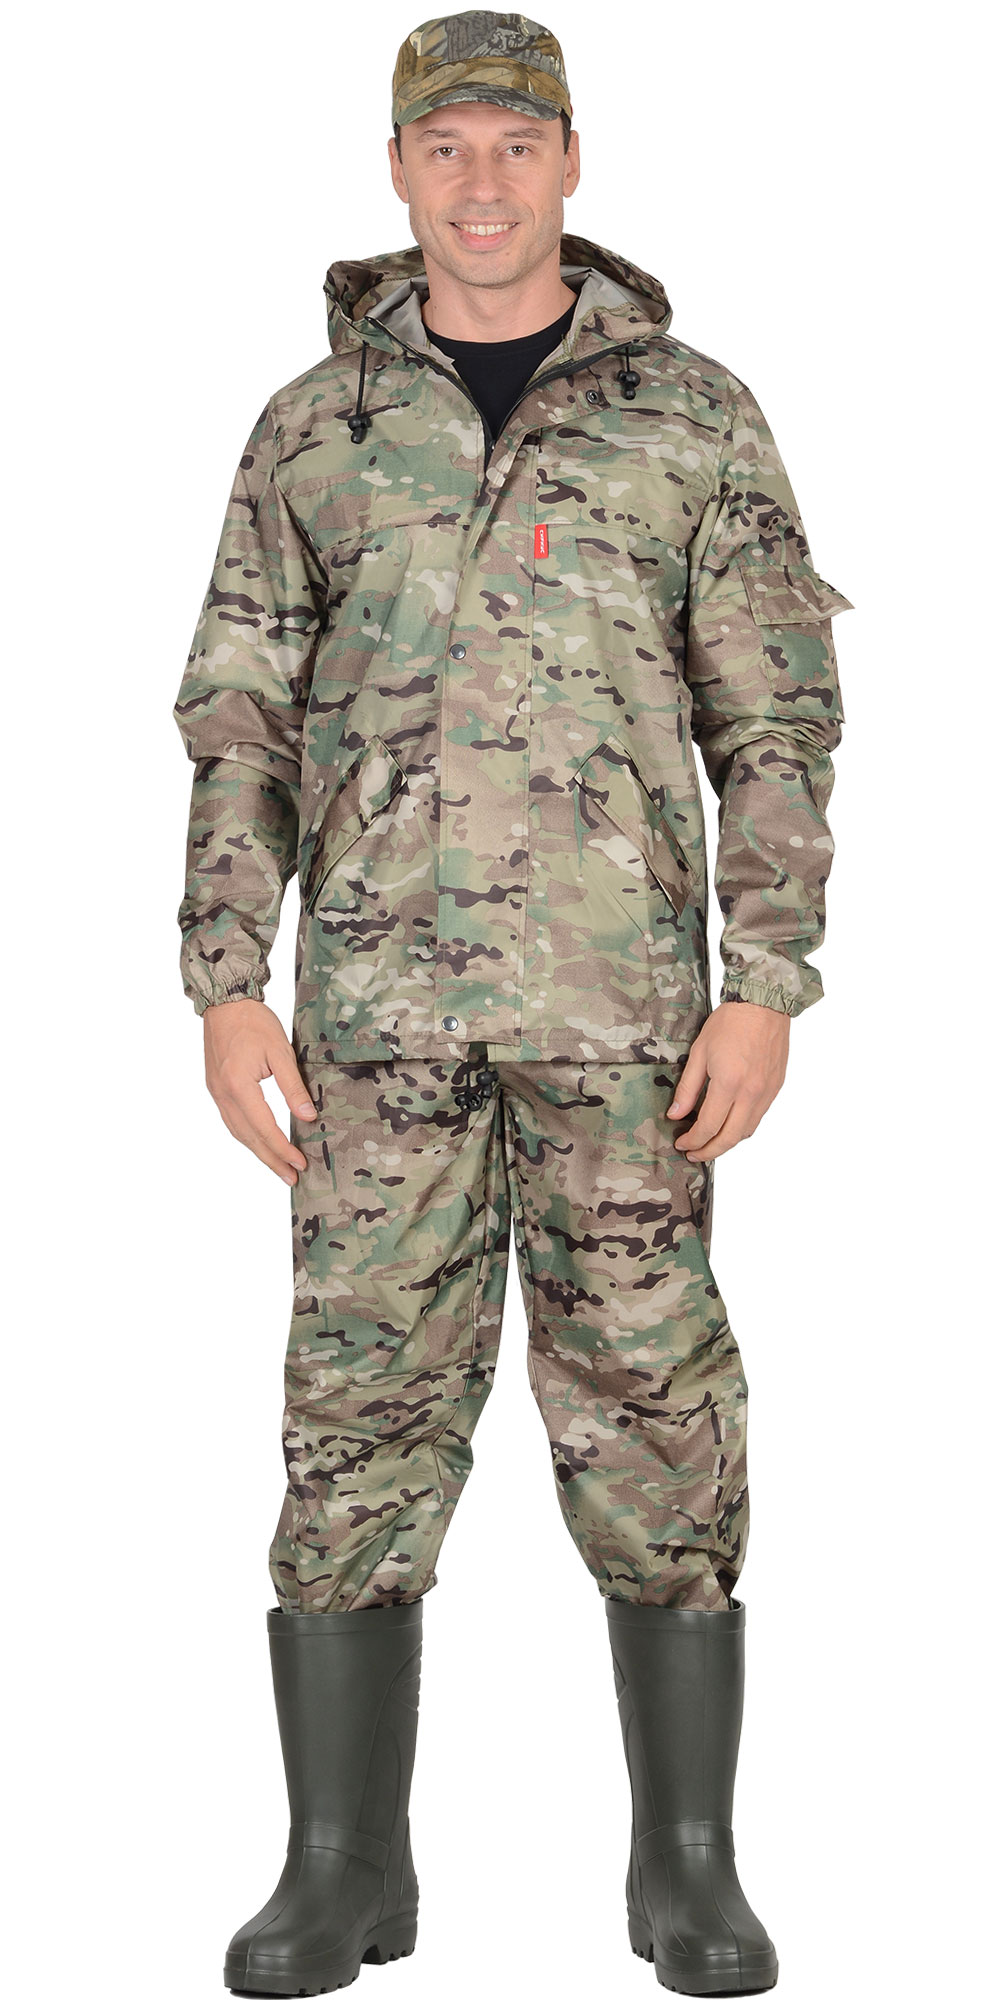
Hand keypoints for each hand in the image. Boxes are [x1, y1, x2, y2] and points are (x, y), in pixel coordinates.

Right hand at [203, 999, 316, 1184]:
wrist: (225, 1003)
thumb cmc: (254, 1022)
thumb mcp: (281, 1052)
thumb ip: (293, 1086)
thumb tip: (307, 1116)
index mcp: (238, 1086)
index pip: (264, 1128)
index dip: (282, 1149)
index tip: (300, 1163)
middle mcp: (223, 1094)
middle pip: (248, 1138)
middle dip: (271, 1160)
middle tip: (291, 1177)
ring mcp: (216, 1092)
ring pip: (238, 1132)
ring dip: (258, 1152)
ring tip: (279, 1167)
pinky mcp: (216, 1088)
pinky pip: (231, 1121)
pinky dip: (247, 1136)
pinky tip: (260, 1142)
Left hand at [667, 1001, 788, 1160]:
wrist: (764, 1005)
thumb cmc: (731, 1022)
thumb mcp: (699, 1052)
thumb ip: (688, 1088)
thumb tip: (676, 1113)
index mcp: (729, 1083)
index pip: (708, 1126)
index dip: (692, 1140)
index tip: (681, 1142)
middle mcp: (751, 1093)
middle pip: (730, 1138)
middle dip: (709, 1151)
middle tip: (694, 1154)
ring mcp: (766, 1093)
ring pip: (747, 1132)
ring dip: (727, 1143)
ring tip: (710, 1144)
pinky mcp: (775, 1088)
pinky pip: (758, 1118)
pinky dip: (742, 1128)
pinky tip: (729, 1126)